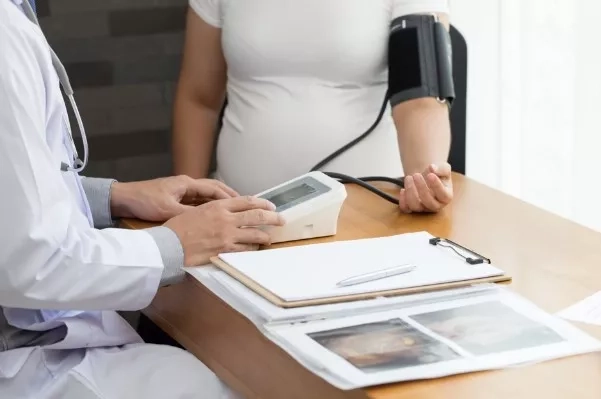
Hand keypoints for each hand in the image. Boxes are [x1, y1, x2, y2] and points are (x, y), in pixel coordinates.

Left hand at [110, 175, 238, 221]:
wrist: (123, 199)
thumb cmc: (144, 201)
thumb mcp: (167, 210)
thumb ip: (188, 214)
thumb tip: (207, 219)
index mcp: (186, 184)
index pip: (214, 189)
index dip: (229, 197)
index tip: (243, 204)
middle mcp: (186, 184)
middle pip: (214, 189)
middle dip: (230, 196)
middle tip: (245, 204)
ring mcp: (181, 190)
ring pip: (206, 195)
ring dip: (220, 201)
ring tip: (234, 209)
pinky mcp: (175, 197)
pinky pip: (197, 201)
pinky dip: (208, 206)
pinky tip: (214, 214)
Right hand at [164, 196, 284, 265]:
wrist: (169, 245)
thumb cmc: (178, 228)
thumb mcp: (197, 210)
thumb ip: (215, 209)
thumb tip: (228, 210)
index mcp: (218, 206)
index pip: (247, 201)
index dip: (262, 203)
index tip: (270, 206)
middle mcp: (226, 219)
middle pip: (257, 216)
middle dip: (273, 218)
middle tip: (281, 220)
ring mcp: (227, 236)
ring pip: (255, 235)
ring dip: (265, 236)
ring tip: (269, 238)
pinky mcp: (225, 251)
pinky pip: (245, 250)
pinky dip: (252, 249)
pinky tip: (255, 249)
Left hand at [398, 163, 452, 212]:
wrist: (426, 178)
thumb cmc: (438, 175)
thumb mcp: (444, 169)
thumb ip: (442, 168)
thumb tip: (432, 168)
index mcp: (446, 197)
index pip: (443, 195)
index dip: (436, 186)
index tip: (430, 175)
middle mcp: (435, 205)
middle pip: (429, 202)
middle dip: (421, 188)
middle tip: (416, 175)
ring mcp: (423, 208)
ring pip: (415, 206)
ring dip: (410, 191)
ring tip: (408, 178)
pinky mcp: (412, 208)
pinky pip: (406, 209)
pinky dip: (402, 201)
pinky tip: (402, 190)